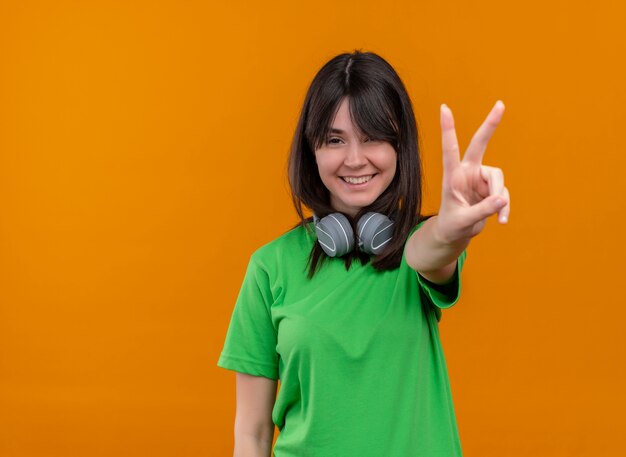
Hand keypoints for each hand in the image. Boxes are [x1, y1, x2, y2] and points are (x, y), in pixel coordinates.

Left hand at [435, 101, 510, 243]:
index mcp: (452, 177)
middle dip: (490, 125)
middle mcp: (467, 173)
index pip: (449, 150)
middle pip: (480, 144)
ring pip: (498, 180)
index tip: (444, 108)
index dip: (448, 129)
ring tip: (498, 217)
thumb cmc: (452, 225)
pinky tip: (501, 221)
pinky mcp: (491, 188)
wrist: (455, 233)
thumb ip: (482, 210)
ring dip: (499, 197)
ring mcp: (480, 179)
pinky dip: (503, 208)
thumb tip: (502, 199)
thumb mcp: (463, 221)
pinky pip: (503, 194)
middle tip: (501, 104)